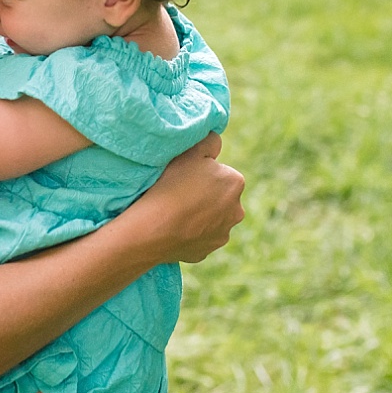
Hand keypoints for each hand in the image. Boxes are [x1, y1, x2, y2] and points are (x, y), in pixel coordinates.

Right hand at [130, 132, 243, 263]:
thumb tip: (216, 142)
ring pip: (211, 219)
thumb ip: (210, 141)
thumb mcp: (190, 150)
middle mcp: (237, 210)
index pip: (221, 173)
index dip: (202, 173)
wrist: (155, 228)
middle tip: (179, 193)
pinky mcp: (208, 251)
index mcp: (235, 183)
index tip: (186, 176)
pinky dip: (191, 232)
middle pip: (220, 197)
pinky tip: (175, 227)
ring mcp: (223, 233)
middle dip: (205, 195)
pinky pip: (200, 237)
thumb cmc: (172, 185)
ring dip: (199, 215)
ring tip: (175, 211)